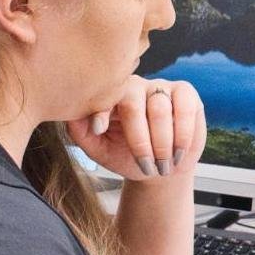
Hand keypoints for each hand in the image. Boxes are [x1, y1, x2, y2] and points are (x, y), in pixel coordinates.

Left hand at [65, 78, 204, 180]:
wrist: (159, 168)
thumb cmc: (126, 157)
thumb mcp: (99, 149)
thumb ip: (81, 132)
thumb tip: (69, 115)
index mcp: (111, 95)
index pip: (104, 96)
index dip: (101, 111)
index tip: (99, 130)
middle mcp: (135, 86)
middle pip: (134, 105)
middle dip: (140, 141)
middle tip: (147, 167)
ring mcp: (161, 87)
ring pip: (160, 108)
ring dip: (162, 143)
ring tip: (163, 166)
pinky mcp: (185, 93)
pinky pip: (184, 108)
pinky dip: (183, 134)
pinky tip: (177, 153)